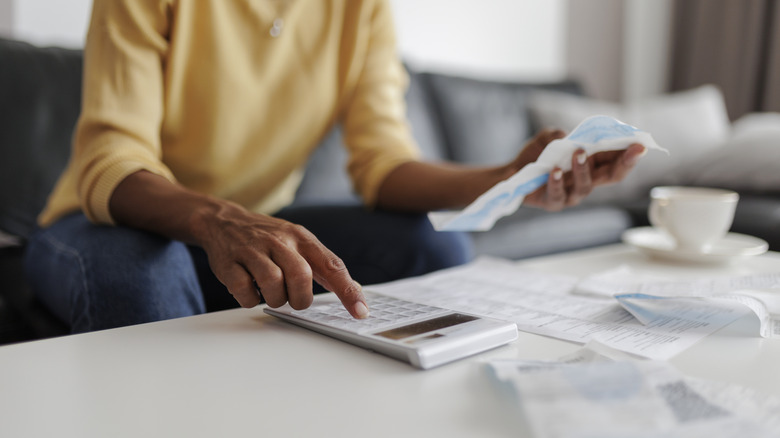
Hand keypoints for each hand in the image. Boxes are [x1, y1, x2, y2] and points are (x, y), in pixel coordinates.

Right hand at [197, 202, 368, 317]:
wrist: (224, 221)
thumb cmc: (268, 238)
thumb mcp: (299, 241)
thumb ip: (324, 265)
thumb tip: (355, 291)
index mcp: (301, 238)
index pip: (332, 265)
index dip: (348, 291)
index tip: (361, 312)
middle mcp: (279, 241)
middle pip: (301, 276)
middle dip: (300, 298)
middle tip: (294, 300)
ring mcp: (253, 250)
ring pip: (272, 283)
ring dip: (276, 299)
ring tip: (272, 294)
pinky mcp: (229, 263)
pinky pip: (245, 291)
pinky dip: (251, 299)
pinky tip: (251, 290)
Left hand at [513, 130, 645, 210]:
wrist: (513, 172)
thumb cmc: (536, 155)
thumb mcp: (548, 138)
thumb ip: (558, 134)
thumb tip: (566, 136)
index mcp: (592, 164)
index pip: (617, 160)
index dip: (631, 153)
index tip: (642, 144)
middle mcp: (586, 180)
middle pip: (612, 176)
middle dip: (625, 163)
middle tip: (633, 150)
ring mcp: (570, 193)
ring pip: (585, 186)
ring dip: (584, 169)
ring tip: (578, 153)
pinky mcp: (552, 201)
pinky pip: (558, 196)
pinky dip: (556, 183)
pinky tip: (554, 172)